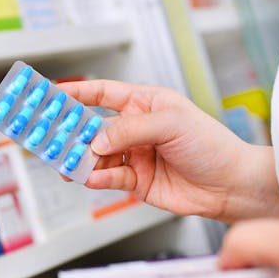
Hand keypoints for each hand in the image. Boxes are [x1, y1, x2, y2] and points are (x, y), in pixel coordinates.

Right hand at [58, 80, 278, 222]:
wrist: (230, 185)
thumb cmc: (210, 145)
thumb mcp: (169, 124)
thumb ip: (128, 130)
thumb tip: (95, 142)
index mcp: (144, 104)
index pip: (102, 94)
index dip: (76, 92)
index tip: (50, 93)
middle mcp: (135, 129)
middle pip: (92, 127)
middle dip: (70, 131)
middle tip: (48, 135)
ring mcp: (134, 155)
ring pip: (95, 156)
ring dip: (80, 159)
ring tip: (65, 163)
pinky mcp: (135, 181)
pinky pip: (108, 177)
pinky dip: (97, 177)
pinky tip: (91, 177)